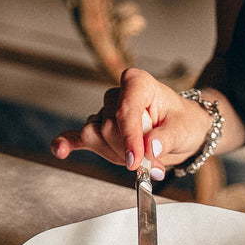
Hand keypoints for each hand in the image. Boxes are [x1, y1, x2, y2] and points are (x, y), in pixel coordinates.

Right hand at [51, 68, 212, 177]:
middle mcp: (117, 95)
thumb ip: (167, 138)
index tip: (136, 161)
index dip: (129, 138)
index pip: (125, 111)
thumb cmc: (183, 123)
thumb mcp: (184, 129)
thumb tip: (151, 147)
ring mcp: (105, 113)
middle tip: (154, 161)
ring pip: (96, 137)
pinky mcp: (99, 131)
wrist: (181, 131)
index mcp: (137, 83)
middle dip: (130, 151)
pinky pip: (77, 137)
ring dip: (117, 155)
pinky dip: (68, 144)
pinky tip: (60, 150)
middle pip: (108, 128)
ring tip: (140, 159)